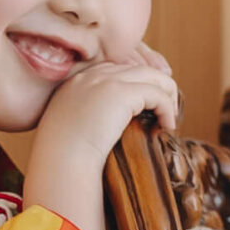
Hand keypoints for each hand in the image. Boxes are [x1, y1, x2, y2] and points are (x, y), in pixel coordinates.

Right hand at [31, 41, 180, 169]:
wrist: (59, 161)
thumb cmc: (62, 156)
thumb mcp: (68, 127)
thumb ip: (85, 114)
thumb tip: (106, 122)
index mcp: (76, 81)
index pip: (115, 69)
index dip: (135, 84)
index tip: (147, 102)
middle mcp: (91, 75)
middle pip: (136, 68)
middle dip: (156, 85)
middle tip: (165, 107)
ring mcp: (107, 81)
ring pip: (151, 76)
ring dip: (166, 94)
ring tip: (170, 116)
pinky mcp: (122, 93)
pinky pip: (157, 93)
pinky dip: (167, 108)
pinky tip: (168, 125)